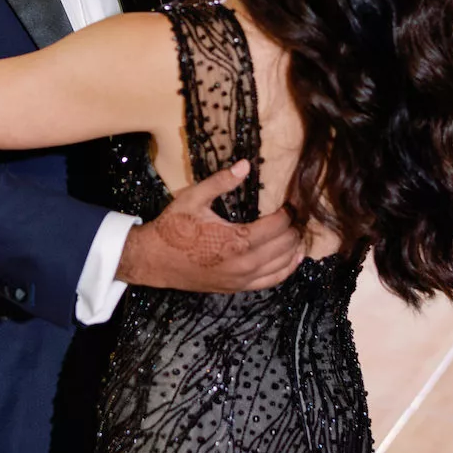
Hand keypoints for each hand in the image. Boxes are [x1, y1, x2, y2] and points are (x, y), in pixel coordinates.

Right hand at [116, 161, 305, 292]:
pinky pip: (271, 281)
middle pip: (285, 245)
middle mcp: (245, 263)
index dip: (290, 212)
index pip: (278, 226)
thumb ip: (221, 182)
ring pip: (282, 265)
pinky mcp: (237, 287)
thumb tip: (246, 164)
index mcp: (237, 240)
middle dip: (294, 228)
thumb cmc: (173, 228)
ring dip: (294, 248)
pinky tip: (294, 258)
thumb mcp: (194, 198)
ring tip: (298, 231)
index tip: (293, 200)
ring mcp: (242, 279)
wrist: (154, 261)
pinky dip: (286, 269)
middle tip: (297, 214)